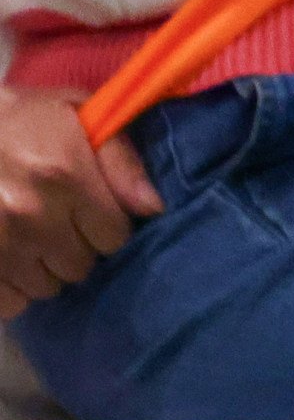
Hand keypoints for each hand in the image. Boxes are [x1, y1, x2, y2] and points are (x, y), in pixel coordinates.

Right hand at [0, 90, 155, 316]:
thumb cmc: (23, 118)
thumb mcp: (78, 116)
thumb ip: (121, 160)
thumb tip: (153, 208)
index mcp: (64, 175)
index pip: (115, 236)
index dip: (109, 226)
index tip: (94, 212)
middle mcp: (30, 215)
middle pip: (81, 266)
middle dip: (78, 248)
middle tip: (61, 225)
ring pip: (45, 287)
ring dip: (45, 269)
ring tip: (34, 239)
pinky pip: (10, 302)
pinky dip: (14, 288)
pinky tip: (12, 261)